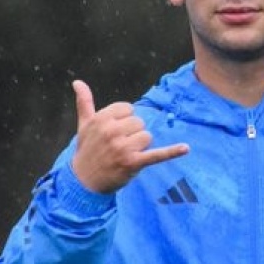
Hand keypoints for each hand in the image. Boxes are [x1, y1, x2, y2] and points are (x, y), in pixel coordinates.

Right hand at [70, 80, 188, 193]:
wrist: (84, 181)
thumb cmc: (86, 150)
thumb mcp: (84, 125)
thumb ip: (84, 102)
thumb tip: (77, 81)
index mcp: (102, 119)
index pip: (128, 109)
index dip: (124, 120)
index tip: (114, 132)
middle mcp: (112, 131)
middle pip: (139, 122)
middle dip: (132, 134)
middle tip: (118, 146)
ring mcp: (123, 148)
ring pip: (147, 136)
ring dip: (140, 146)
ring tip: (125, 155)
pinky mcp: (133, 163)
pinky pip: (157, 154)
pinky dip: (172, 152)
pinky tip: (185, 148)